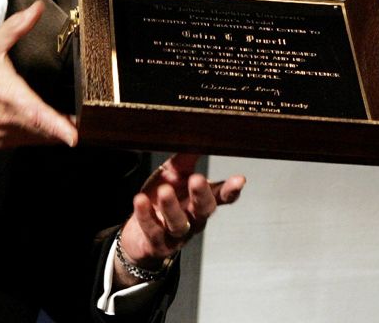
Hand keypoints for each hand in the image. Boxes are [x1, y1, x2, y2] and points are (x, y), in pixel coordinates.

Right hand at [0, 1, 76, 147]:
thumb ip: (17, 26)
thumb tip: (36, 10)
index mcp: (8, 94)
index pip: (37, 114)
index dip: (57, 126)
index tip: (74, 135)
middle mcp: (5, 118)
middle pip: (44, 130)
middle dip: (65, 127)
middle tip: (81, 120)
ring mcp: (1, 133)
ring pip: (36, 138)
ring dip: (52, 132)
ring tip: (66, 123)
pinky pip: (24, 142)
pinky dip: (36, 135)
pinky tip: (41, 125)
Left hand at [115, 154, 245, 285]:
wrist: (138, 235)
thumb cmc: (160, 201)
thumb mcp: (172, 175)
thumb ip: (184, 159)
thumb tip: (196, 135)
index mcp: (200, 201)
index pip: (221, 196)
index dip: (231, 190)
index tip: (239, 179)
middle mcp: (193, 219)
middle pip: (204, 210)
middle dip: (202, 194)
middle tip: (197, 179)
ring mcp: (176, 234)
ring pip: (178, 223)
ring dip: (172, 207)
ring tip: (165, 191)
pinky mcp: (157, 244)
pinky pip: (153, 230)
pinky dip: (146, 216)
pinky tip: (141, 200)